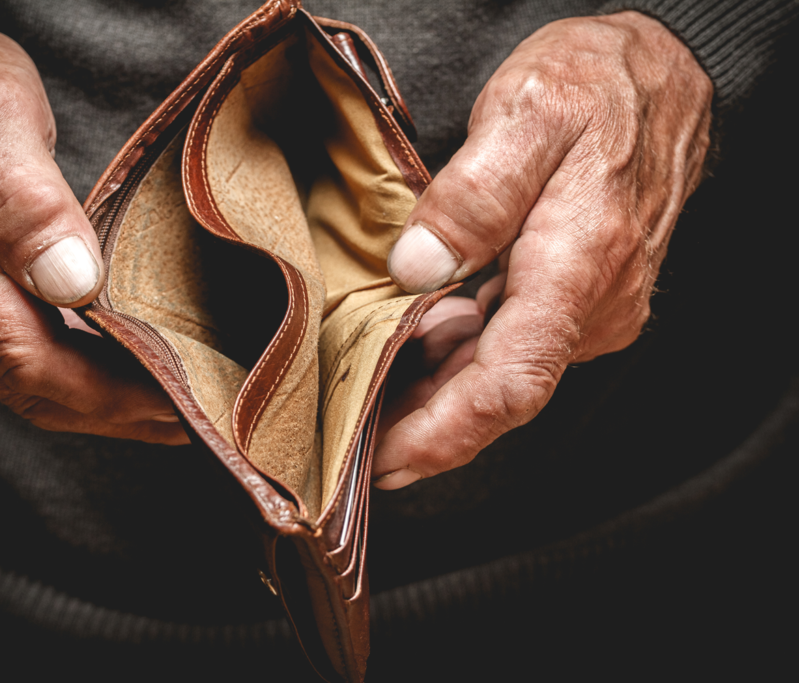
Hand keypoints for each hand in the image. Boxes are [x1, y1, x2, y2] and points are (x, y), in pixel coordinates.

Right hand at [0, 15, 186, 443]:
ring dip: (94, 400)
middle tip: (189, 414)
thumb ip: (27, 199)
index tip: (176, 401)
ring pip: (19, 383)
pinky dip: (66, 374)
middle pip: (31, 389)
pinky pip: (5, 361)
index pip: (32, 362)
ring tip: (165, 402)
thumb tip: (73, 283)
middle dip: (114, 412)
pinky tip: (110, 370)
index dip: (109, 395)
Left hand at [375, 11, 711, 487]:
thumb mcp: (529, 112)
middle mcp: (591, 305)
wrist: (659, 74)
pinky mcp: (576, 295)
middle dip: (423, 428)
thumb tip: (416, 268)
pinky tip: (411, 352)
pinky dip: (456, 357)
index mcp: (577, 269)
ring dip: (434, 394)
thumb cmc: (599, 84)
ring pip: (500, 371)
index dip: (443, 435)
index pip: (509, 385)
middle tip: (350, 442)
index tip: (385, 464)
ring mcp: (588, 305)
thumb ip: (474, 195)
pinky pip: (510, 343)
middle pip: (497, 393)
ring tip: (364, 402)